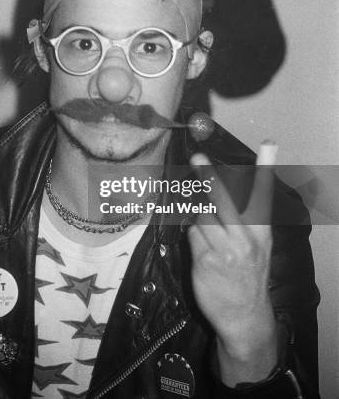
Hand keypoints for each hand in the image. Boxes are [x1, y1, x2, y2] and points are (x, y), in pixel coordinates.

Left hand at [188, 142, 278, 384]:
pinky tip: (203, 249)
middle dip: (208, 177)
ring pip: (200, 217)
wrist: (245, 316)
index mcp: (261, 231)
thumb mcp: (258, 247)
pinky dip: (194, 236)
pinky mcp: (204, 260)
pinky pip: (192, 235)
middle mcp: (244, 238)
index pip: (264, 194)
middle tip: (198, 157)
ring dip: (199, 217)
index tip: (269, 144)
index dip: (265, 168)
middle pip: (221, 200)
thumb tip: (218, 194)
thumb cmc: (249, 276)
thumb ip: (244, 222)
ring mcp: (223, 249)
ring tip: (209, 231)